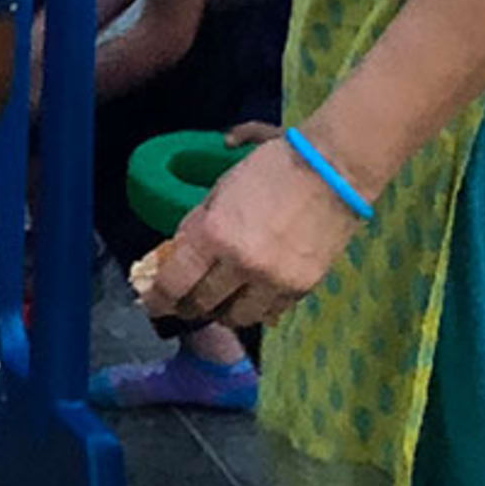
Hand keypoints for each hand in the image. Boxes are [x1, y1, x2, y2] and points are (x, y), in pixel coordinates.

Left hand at [138, 135, 363, 333]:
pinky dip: (256, 309)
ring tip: (219, 302)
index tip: (152, 304)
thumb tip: (178, 251)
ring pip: (238, 317)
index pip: (176, 282)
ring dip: (223, 312)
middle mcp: (241, 264)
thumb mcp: (221, 187)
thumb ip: (197, 222)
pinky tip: (251, 298)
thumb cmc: (272, 168)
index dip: (158, 298)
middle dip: (188, 306)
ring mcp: (274, 280)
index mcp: (215, 234)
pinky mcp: (302, 287)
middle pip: (204, 304)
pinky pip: (271, 312)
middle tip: (183, 303)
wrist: (332, 172)